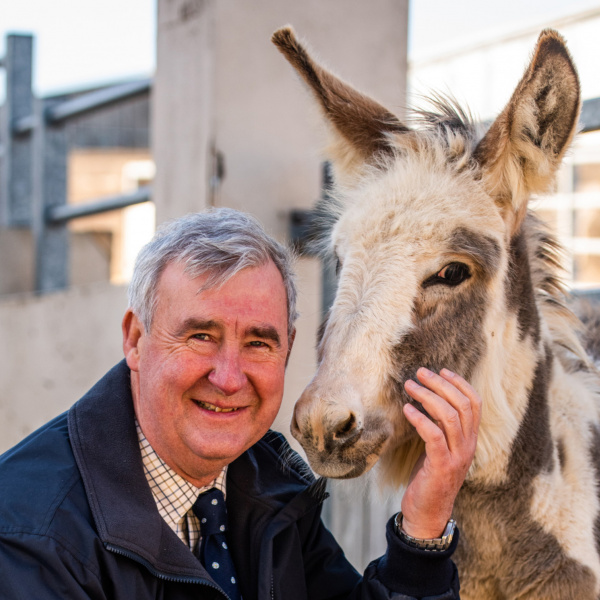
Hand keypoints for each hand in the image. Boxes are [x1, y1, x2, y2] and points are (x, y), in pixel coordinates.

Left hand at [399, 367, 480, 538]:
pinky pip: (434, 435)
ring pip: (449, 416)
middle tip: (419, 373)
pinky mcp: (442, 466)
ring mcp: (457, 456)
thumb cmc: (429, 477)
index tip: (442, 369)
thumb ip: (440, 427)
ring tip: (409, 386)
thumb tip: (426, 398)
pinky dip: (420, 418)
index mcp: (470, 439)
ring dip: (427, 396)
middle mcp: (468, 445)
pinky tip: (406, 409)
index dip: (460, 383)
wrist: (427, 514)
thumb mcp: (439, 448)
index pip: (474, 403)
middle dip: (440, 383)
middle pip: (462, 404)